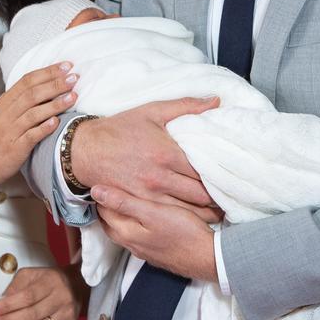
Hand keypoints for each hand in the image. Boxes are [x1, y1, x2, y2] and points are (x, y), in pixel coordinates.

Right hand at [0, 63, 77, 181]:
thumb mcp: (4, 112)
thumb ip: (22, 99)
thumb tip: (48, 83)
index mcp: (5, 102)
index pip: (27, 81)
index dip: (48, 72)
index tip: (66, 66)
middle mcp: (6, 114)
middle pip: (32, 94)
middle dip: (55, 84)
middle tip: (74, 78)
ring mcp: (10, 131)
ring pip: (33, 113)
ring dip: (55, 104)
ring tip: (73, 96)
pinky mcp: (15, 148)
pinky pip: (31, 136)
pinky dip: (44, 128)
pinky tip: (57, 122)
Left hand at [0, 266, 82, 319]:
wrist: (76, 284)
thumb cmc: (49, 279)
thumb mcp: (32, 274)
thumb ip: (16, 286)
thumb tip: (1, 303)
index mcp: (51, 281)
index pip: (27, 297)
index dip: (7, 306)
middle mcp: (61, 298)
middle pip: (32, 315)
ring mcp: (67, 315)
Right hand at [72, 97, 220, 216]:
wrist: (86, 150)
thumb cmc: (120, 129)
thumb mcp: (152, 111)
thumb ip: (186, 106)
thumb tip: (215, 100)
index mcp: (167, 154)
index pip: (205, 170)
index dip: (222, 176)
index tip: (234, 177)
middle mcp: (160, 177)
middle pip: (201, 195)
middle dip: (218, 198)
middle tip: (231, 198)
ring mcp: (149, 195)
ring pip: (188, 211)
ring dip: (207, 213)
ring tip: (220, 211)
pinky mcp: (139, 205)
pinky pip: (169, 217)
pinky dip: (186, 219)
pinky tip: (197, 219)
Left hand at [93, 185, 217, 281]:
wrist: (208, 258)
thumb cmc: (182, 231)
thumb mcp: (152, 212)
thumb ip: (124, 202)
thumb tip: (96, 191)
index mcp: (127, 233)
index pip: (104, 212)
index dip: (101, 195)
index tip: (102, 179)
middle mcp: (132, 244)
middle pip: (111, 223)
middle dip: (107, 206)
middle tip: (110, 186)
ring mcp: (144, 250)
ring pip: (124, 230)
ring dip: (121, 215)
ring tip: (124, 198)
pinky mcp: (157, 252)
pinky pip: (138, 236)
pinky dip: (134, 223)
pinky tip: (144, 216)